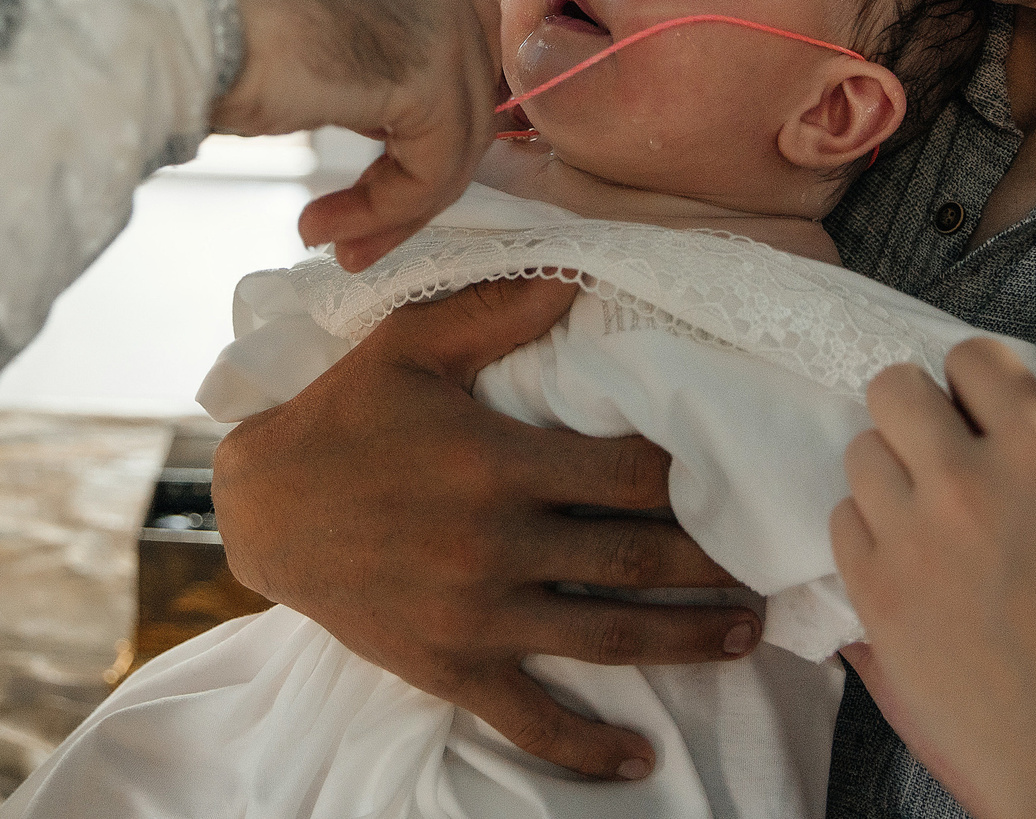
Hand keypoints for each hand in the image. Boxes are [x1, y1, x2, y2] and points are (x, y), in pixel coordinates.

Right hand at [169, 0, 502, 267]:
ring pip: (462, 129)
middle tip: (367, 220)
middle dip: (427, 161)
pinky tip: (324, 224)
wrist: (140, 1)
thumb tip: (385, 103)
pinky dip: (387, 210)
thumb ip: (357, 35)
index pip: (473, 20)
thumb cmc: (179, 2)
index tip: (403, 165)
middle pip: (476, 77)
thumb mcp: (294, 8)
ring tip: (334, 235)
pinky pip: (435, 163)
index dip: (451, 101)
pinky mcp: (422, 62)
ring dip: (398, 200)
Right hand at [213, 276, 761, 781]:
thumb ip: (495, 310)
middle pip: (638, 558)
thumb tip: (579, 274)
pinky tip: (637, 760)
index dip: (694, 472)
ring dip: (687, 640)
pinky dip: (586, 747)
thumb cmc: (344, 414)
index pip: (629, 471)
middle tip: (771, 561)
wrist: (263, 507)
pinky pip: (530, 718)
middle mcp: (496, 542)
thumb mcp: (409, 344)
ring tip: (745, 634)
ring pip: (608, 636)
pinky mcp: (449, 666)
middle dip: (714, 562)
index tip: (738, 468)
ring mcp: (476, 614)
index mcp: (497, 460)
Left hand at [830, 339, 1035, 818]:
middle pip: (893, 386)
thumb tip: (998, 424)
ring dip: (885, 478)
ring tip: (918, 521)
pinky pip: (841, 521)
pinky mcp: (874, 586)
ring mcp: (915, 531)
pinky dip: (866, 537)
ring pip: (860, 451)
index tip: (969, 411)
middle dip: (910, 415)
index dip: (967, 384)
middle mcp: (972, 479)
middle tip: (929, 456)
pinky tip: (902, 569)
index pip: (971, 357)